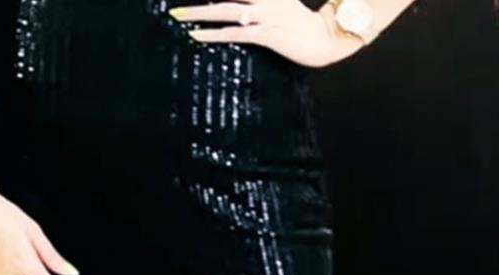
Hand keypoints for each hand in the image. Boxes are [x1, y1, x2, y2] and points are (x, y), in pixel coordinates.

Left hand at [169, 0, 362, 67]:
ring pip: (227, 9)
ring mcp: (267, 16)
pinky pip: (235, 33)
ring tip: (179, 16)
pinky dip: (214, 34)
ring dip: (200, 13)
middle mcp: (267, 0)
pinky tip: (197, 36)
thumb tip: (239, 9)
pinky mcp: (267, 34)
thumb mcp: (285, 6)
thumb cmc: (306, 27)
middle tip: (178, 6)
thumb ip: (261, 4)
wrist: (328, 40)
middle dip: (202, 1)